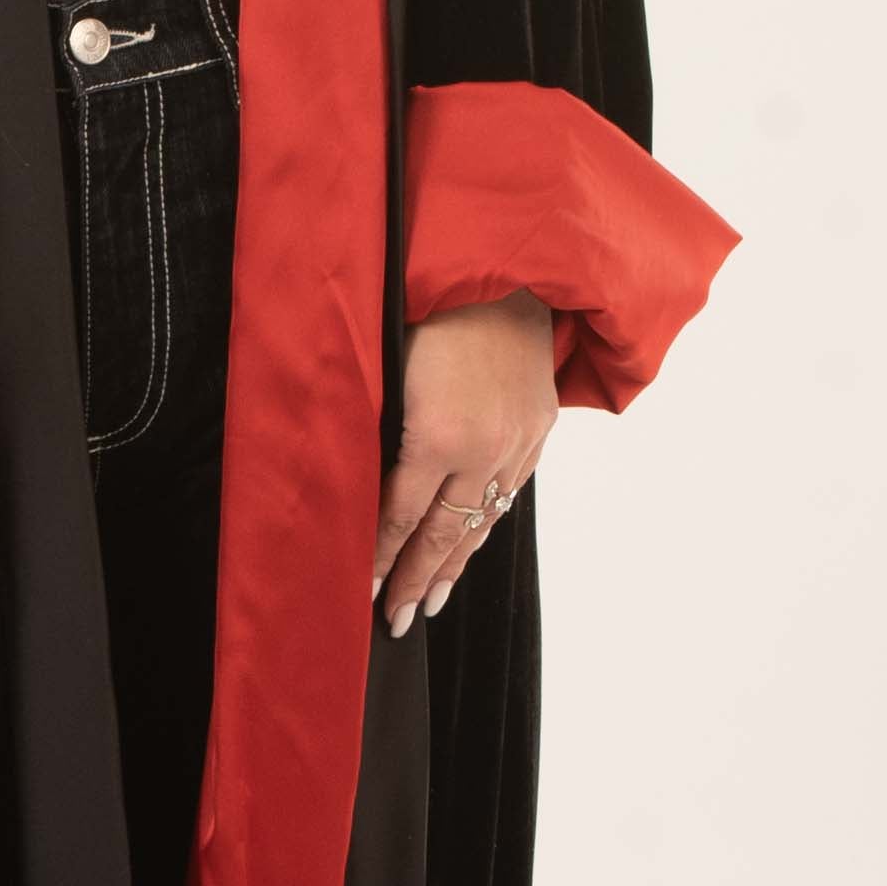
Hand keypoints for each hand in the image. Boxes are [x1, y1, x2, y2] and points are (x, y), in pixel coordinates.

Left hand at [376, 298, 557, 632]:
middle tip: (395, 621)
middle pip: (443, 534)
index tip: (361, 591)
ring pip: (483, 520)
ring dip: (455, 564)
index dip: (379, 559)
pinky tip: (472, 542)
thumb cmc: (428, 303)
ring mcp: (519, 440)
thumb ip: (372, 426)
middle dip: (416, 581)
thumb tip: (346, 479)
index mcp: (438, 434)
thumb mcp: (385, 364)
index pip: (398, 516)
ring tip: (432, 601)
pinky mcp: (540, 427)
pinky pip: (511, 491)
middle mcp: (485, 448)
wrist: (504, 264)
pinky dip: (488, 524)